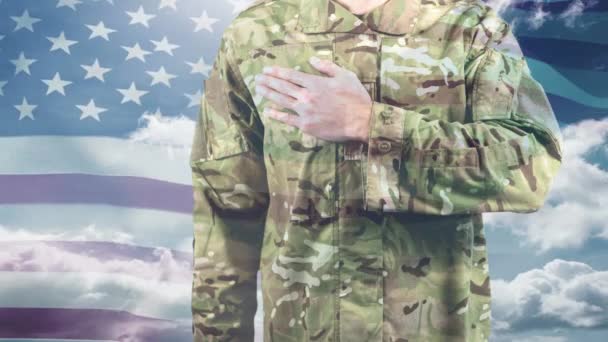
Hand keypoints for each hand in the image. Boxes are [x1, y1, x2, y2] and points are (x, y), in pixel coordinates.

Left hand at [254, 56, 372, 142]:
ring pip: (282, 101)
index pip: (291, 76)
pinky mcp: (306, 125)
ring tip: (258, 89)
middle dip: (269, 81)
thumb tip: (312, 59)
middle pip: (283, 87)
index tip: (267, 70)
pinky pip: (287, 119)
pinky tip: (268, 111)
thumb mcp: (345, 75)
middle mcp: (307, 96)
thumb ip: (327, 67)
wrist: (362, 121)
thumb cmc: (356, 97)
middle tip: (257, 78)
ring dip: (268, 94)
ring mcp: (305, 111)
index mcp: (316, 83)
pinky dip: (276, 115)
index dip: (277, 72)